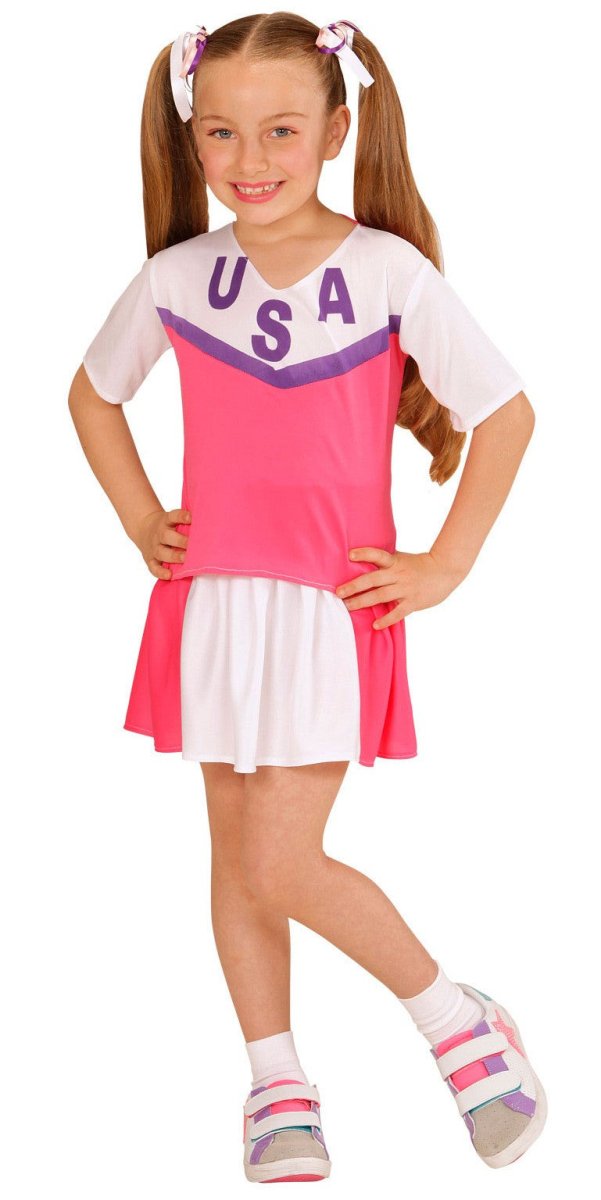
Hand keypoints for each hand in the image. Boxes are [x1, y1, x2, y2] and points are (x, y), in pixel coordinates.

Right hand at [134, 507, 191, 579]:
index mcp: (166, 521)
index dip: (182, 516)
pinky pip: (153, 567)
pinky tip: (170, 575)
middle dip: (181, 541)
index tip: (192, 518)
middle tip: (193, 545)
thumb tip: (211, 525)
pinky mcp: (150, 559)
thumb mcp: (173, 519)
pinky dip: (160, 572)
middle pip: (167, 536)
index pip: (173, 516)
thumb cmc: (168, 526)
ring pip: (161, 552)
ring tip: (185, 560)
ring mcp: (154, 547)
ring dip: (174, 557)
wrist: (144, 528)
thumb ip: (187, 522)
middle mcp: (159, 534)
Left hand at [335, 546, 465, 629]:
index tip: (350, 555)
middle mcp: (398, 575)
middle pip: (373, 579)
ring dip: (362, 602)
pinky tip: (375, 625)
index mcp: (395, 562)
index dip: (365, 554)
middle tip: (338, 592)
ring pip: (380, 596)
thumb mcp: (403, 559)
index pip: (378, 555)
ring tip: (348, 607)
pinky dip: (386, 619)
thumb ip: (387, 563)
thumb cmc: (421, 565)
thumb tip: (364, 563)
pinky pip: (397, 612)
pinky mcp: (413, 602)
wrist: (445, 571)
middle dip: (354, 586)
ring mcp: (406, 589)